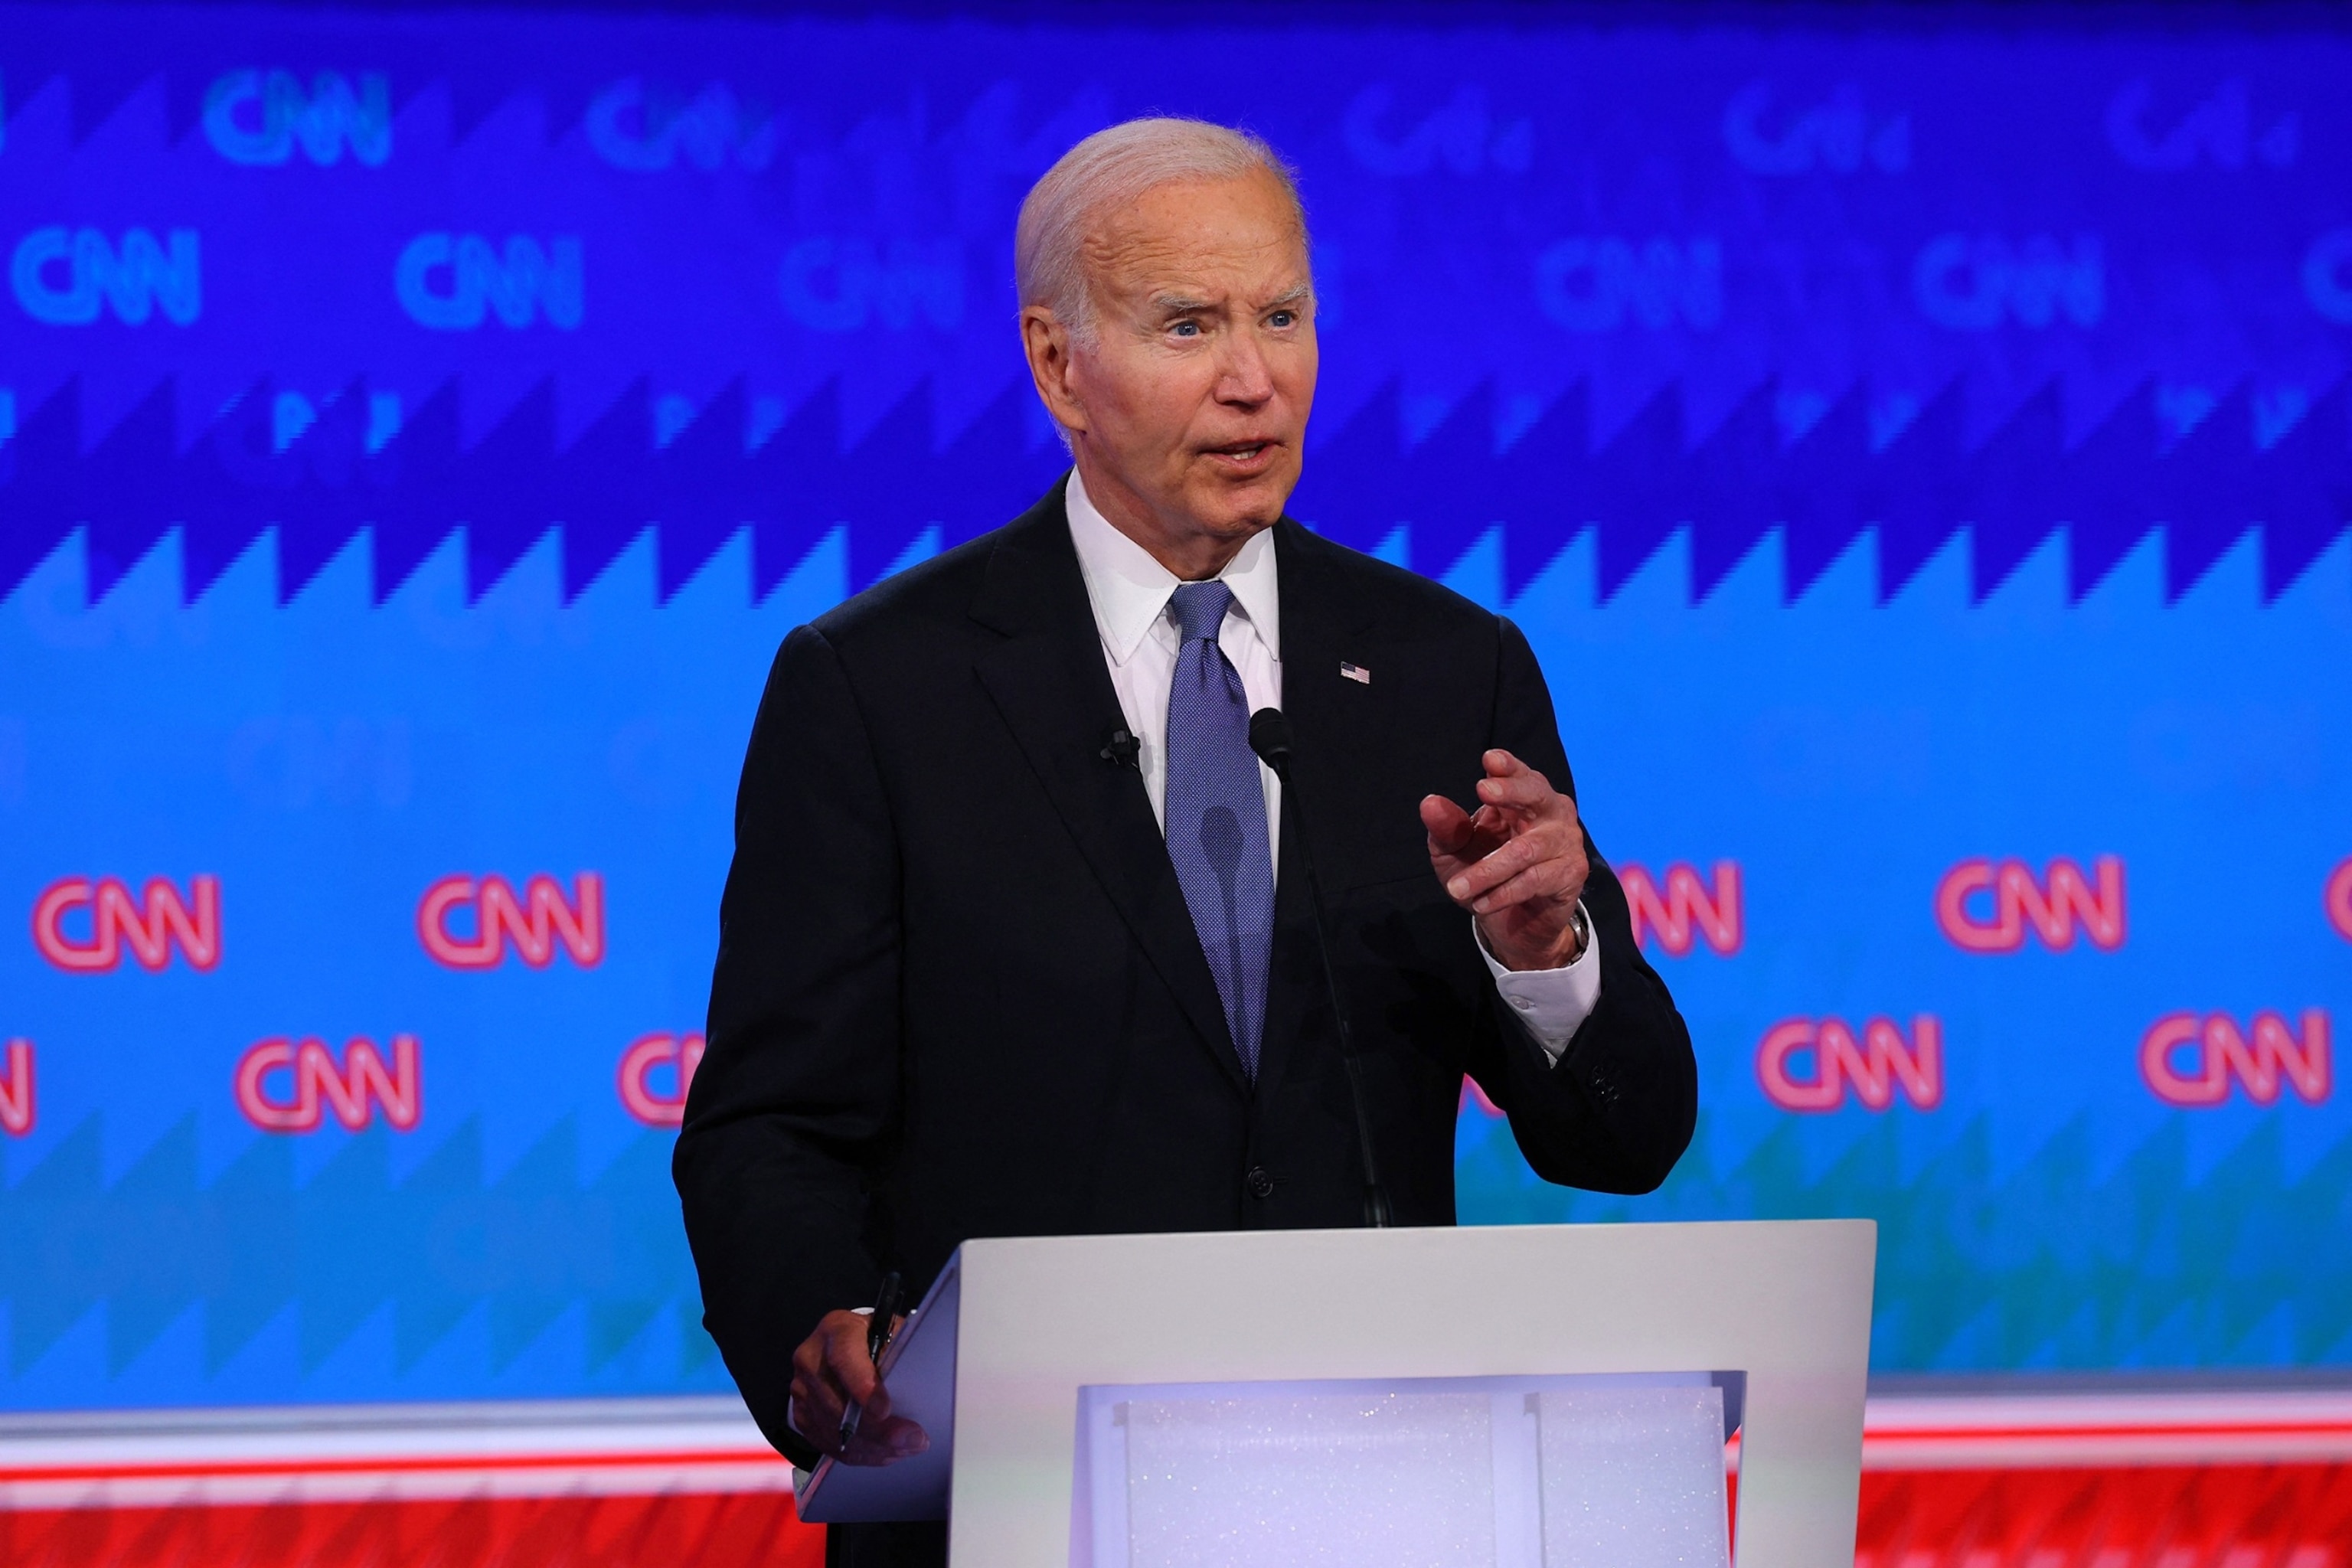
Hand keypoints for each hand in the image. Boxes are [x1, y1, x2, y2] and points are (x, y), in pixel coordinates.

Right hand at [787, 1309, 926, 1465]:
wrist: (843, 1346)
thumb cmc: (874, 1340)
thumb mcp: (891, 1333)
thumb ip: (899, 1354)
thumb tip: (919, 1385)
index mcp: (837, 1330)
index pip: (844, 1357)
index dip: (863, 1386)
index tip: (885, 1410)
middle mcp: (812, 1358)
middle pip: (839, 1403)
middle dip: (879, 1429)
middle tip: (912, 1439)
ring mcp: (802, 1389)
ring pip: (834, 1430)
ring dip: (874, 1446)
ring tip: (906, 1447)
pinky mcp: (801, 1414)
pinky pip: (829, 1444)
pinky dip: (860, 1453)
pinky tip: (884, 1451)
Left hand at [1422, 749, 1589, 971]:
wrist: (1513, 923)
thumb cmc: (1485, 874)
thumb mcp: (1455, 851)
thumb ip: (1446, 828)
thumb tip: (1430, 803)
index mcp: (1522, 798)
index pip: (1518, 775)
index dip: (1507, 766)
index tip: (1489, 759)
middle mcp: (1550, 813)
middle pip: (1536, 794)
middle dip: (1510, 791)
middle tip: (1483, 790)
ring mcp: (1565, 842)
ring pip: (1525, 850)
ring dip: (1488, 870)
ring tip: (1456, 888)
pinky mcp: (1571, 873)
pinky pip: (1534, 880)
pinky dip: (1504, 893)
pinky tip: (1481, 903)